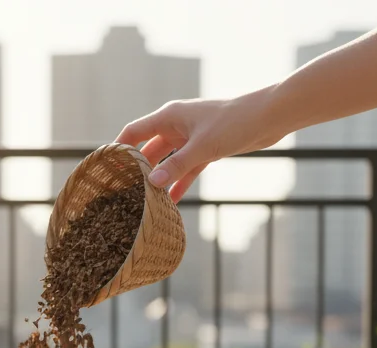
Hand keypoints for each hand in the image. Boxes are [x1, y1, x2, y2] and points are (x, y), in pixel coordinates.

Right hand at [116, 93, 284, 201]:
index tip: (106, 169)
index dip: (118, 149)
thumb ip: (177, 166)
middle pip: (149, 150)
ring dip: (160, 179)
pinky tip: (173, 202)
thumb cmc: (235, 122)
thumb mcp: (204, 147)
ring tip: (147, 201)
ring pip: (168, 161)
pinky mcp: (207, 148)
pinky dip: (180, 182)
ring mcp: (191, 138)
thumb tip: (152, 184)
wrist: (270, 116)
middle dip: (138, 170)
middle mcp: (176, 126)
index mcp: (169, 116)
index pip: (134, 133)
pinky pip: (187, 168)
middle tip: (125, 193)